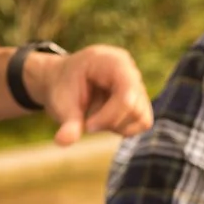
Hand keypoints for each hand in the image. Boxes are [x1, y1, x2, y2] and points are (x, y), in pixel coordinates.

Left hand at [27, 44, 152, 144]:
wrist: (62, 81)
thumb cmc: (62, 88)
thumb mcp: (60, 103)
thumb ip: (68, 123)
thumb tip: (63, 141)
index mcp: (111, 61)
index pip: (127, 93)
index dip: (110, 116)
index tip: (87, 126)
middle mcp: (130, 70)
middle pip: (136, 108)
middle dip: (110, 122)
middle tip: (87, 123)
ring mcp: (138, 85)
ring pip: (142, 118)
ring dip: (116, 125)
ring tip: (96, 117)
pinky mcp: (140, 99)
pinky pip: (143, 122)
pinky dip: (123, 128)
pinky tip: (105, 119)